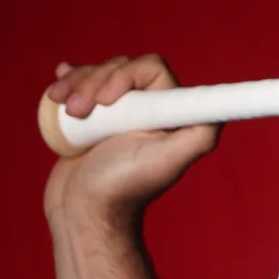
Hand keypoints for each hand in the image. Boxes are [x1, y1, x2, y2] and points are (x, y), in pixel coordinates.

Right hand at [42, 54, 219, 225]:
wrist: (82, 211)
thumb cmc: (123, 187)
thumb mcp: (167, 161)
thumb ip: (200, 134)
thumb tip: (222, 107)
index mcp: (168, 112)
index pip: (149, 68)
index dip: (124, 75)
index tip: (105, 100)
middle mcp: (145, 108)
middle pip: (118, 67)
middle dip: (92, 83)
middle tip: (78, 113)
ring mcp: (116, 112)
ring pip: (95, 73)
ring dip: (74, 84)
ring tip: (65, 113)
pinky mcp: (90, 118)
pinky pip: (78, 85)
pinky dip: (66, 82)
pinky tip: (57, 92)